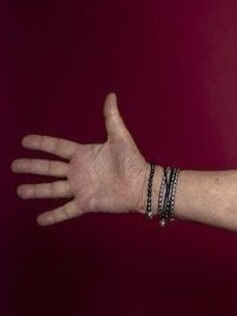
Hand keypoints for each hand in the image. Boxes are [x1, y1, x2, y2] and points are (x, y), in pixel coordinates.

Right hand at [12, 93, 150, 224]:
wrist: (143, 185)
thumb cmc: (133, 161)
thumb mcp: (120, 137)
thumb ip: (112, 118)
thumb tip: (111, 95)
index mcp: (84, 155)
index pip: (57, 147)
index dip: (41, 143)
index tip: (24, 141)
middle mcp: (79, 171)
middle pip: (49, 168)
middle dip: (32, 166)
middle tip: (14, 166)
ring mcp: (81, 188)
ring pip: (52, 189)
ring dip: (36, 191)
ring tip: (19, 191)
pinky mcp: (86, 203)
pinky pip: (66, 211)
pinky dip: (53, 216)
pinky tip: (39, 220)